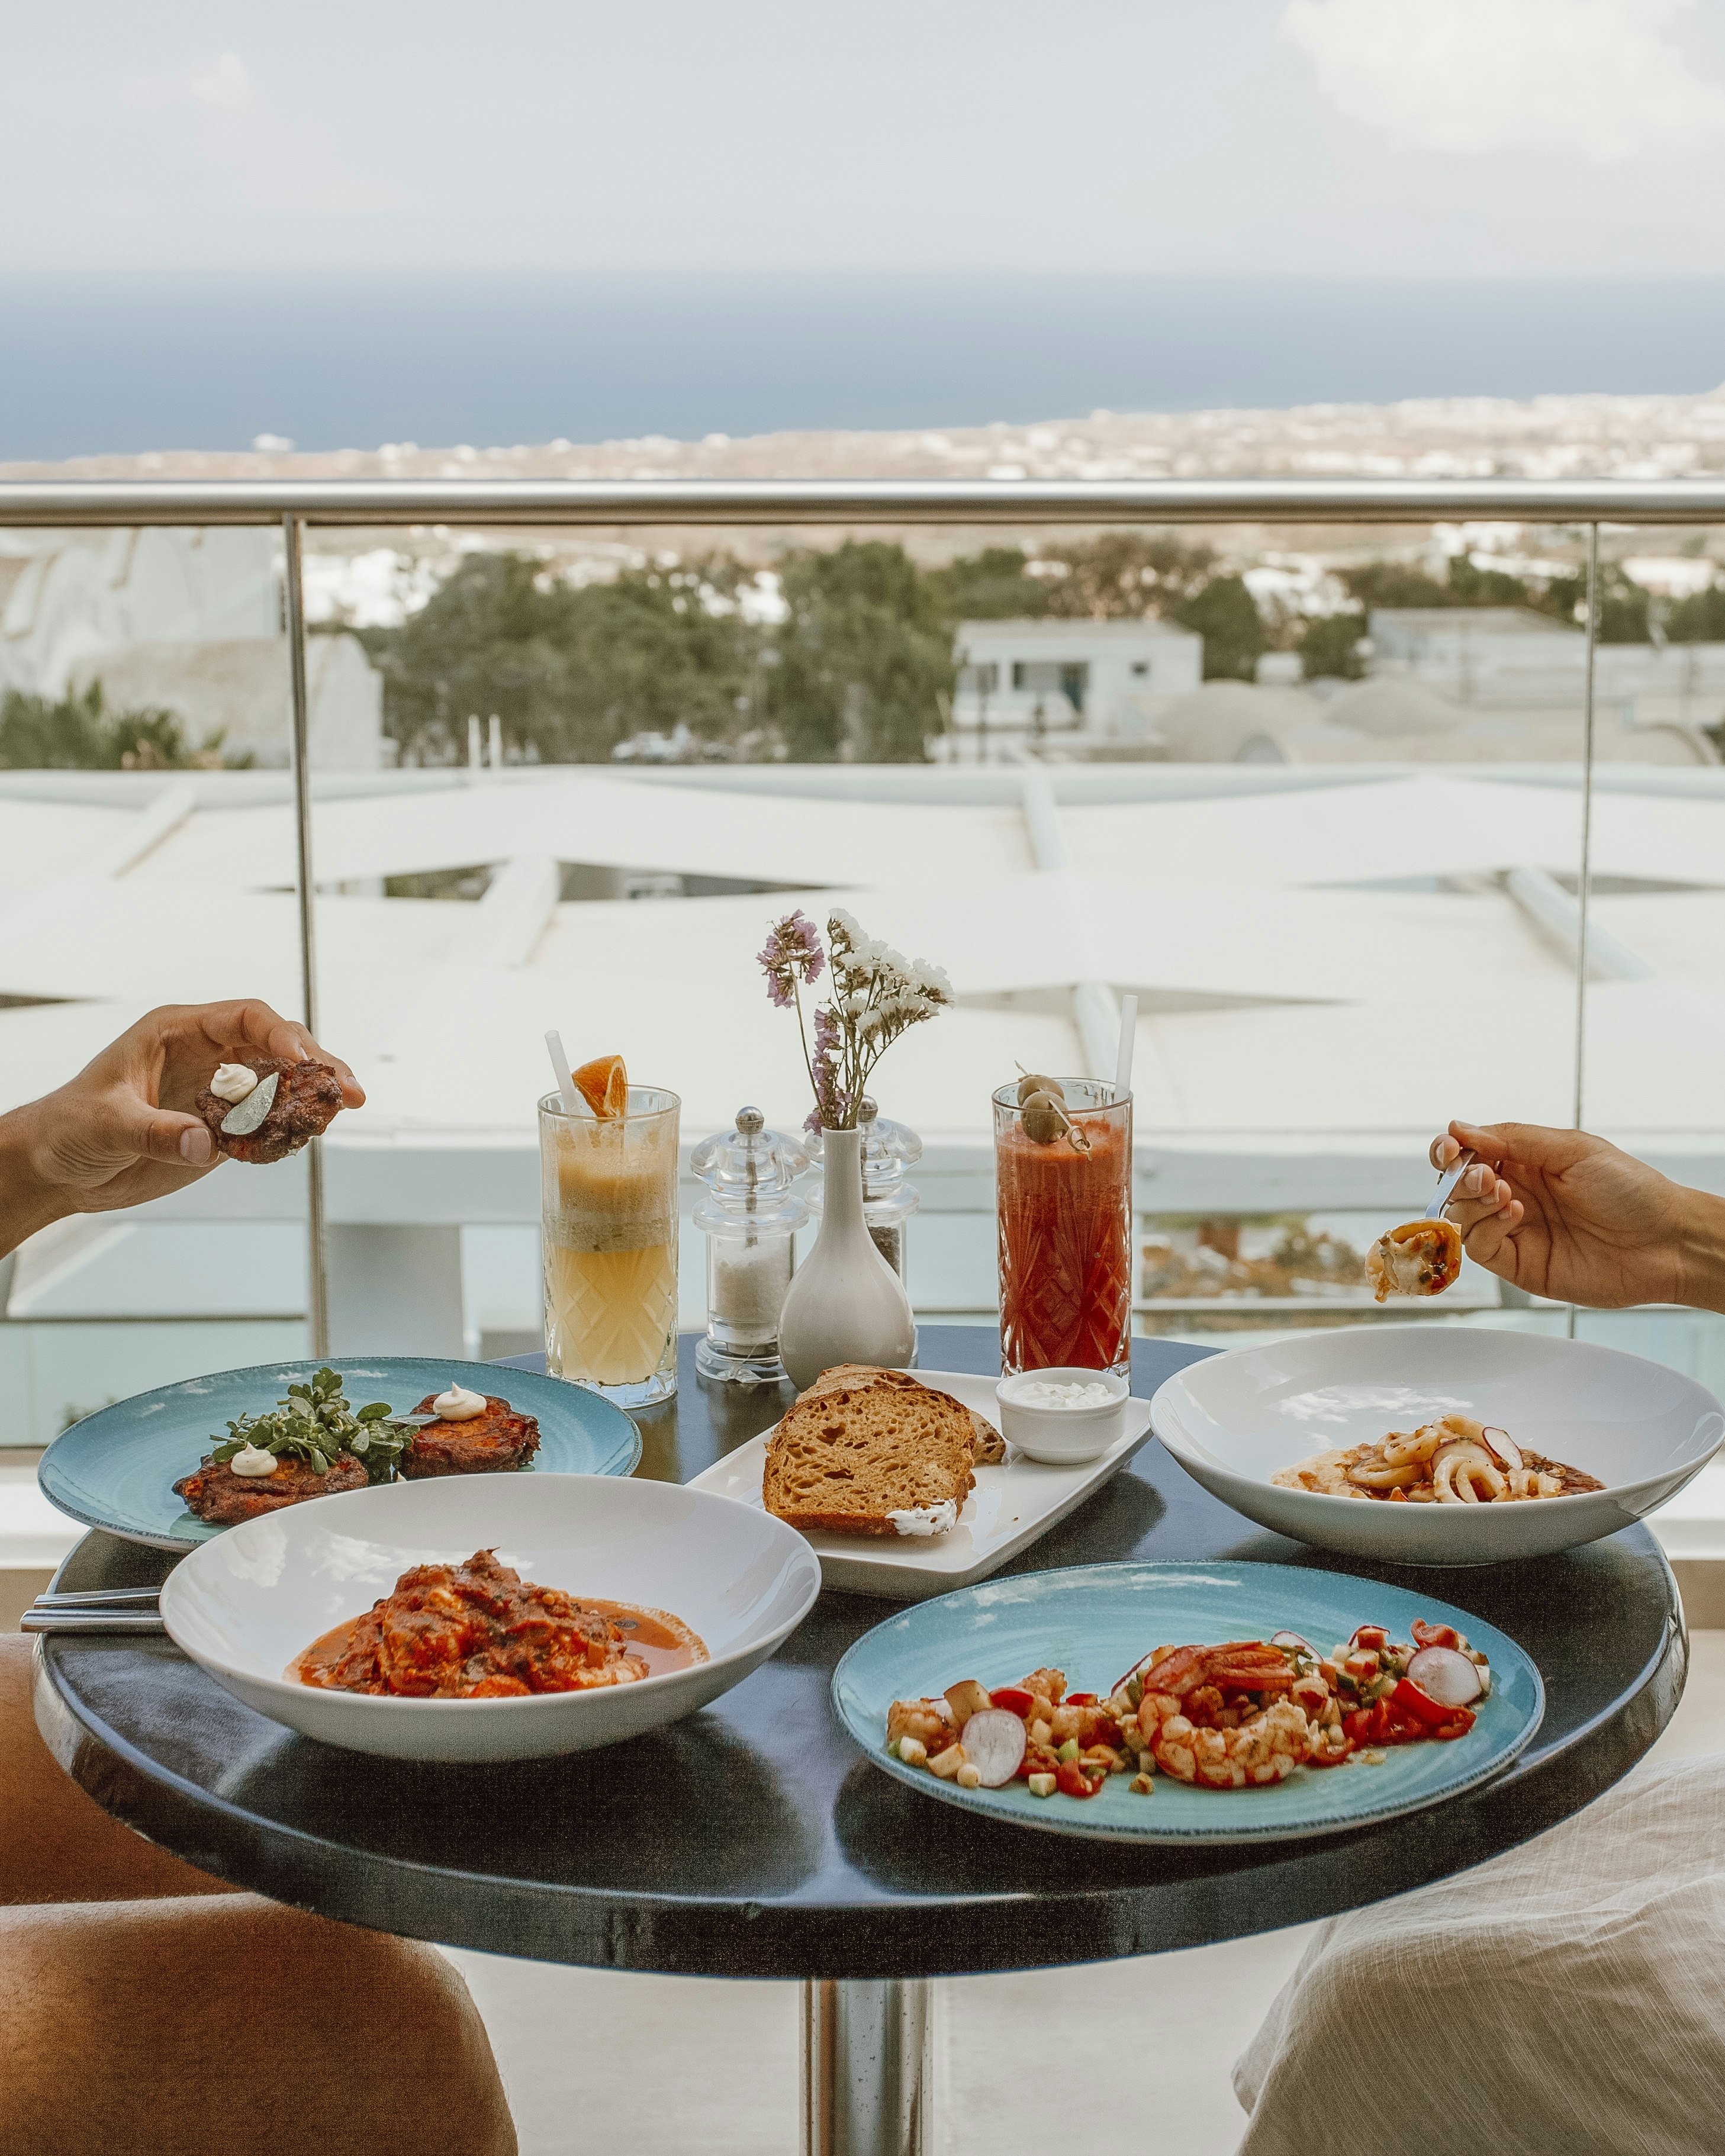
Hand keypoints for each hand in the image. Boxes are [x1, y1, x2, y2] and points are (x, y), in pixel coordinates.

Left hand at [0, 1001, 363, 1254]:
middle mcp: (205, 1056)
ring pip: (282, 1082)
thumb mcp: (106, 1123)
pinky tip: (310, 1134)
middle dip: (316, 1063)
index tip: (304, 1059)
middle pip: (277, 1046)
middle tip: (347, 1090)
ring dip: (314, 1094)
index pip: (245, 1018)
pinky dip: (293, 1127)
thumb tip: (205, 1143)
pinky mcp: (222, 1128)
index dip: (280, 1034)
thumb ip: (157, 1131)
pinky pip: (268, 1122)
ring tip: (342, 1109)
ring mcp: (217, 1092)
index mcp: (177, 1032)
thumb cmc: (67, 1127)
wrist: (56, 1168)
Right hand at [1431, 1119, 1723, 1310]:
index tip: (1450, 1147)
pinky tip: (1514, 1213)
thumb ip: (1512, 1138)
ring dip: (1471, 1200)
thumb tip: (1458, 1128)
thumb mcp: (1571, 1148)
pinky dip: (1487, 1227)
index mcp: (1524, 1162)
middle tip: (1482, 1174)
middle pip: (1456, 1185)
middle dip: (1459, 1175)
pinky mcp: (1518, 1264)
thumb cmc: (1630, 1189)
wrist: (1664, 1242)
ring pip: (1461, 1215)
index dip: (1450, 1149)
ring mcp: (1514, 1230)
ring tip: (1504, 1193)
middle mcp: (1514, 1194)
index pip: (1469, 1153)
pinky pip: (1479, 1246)